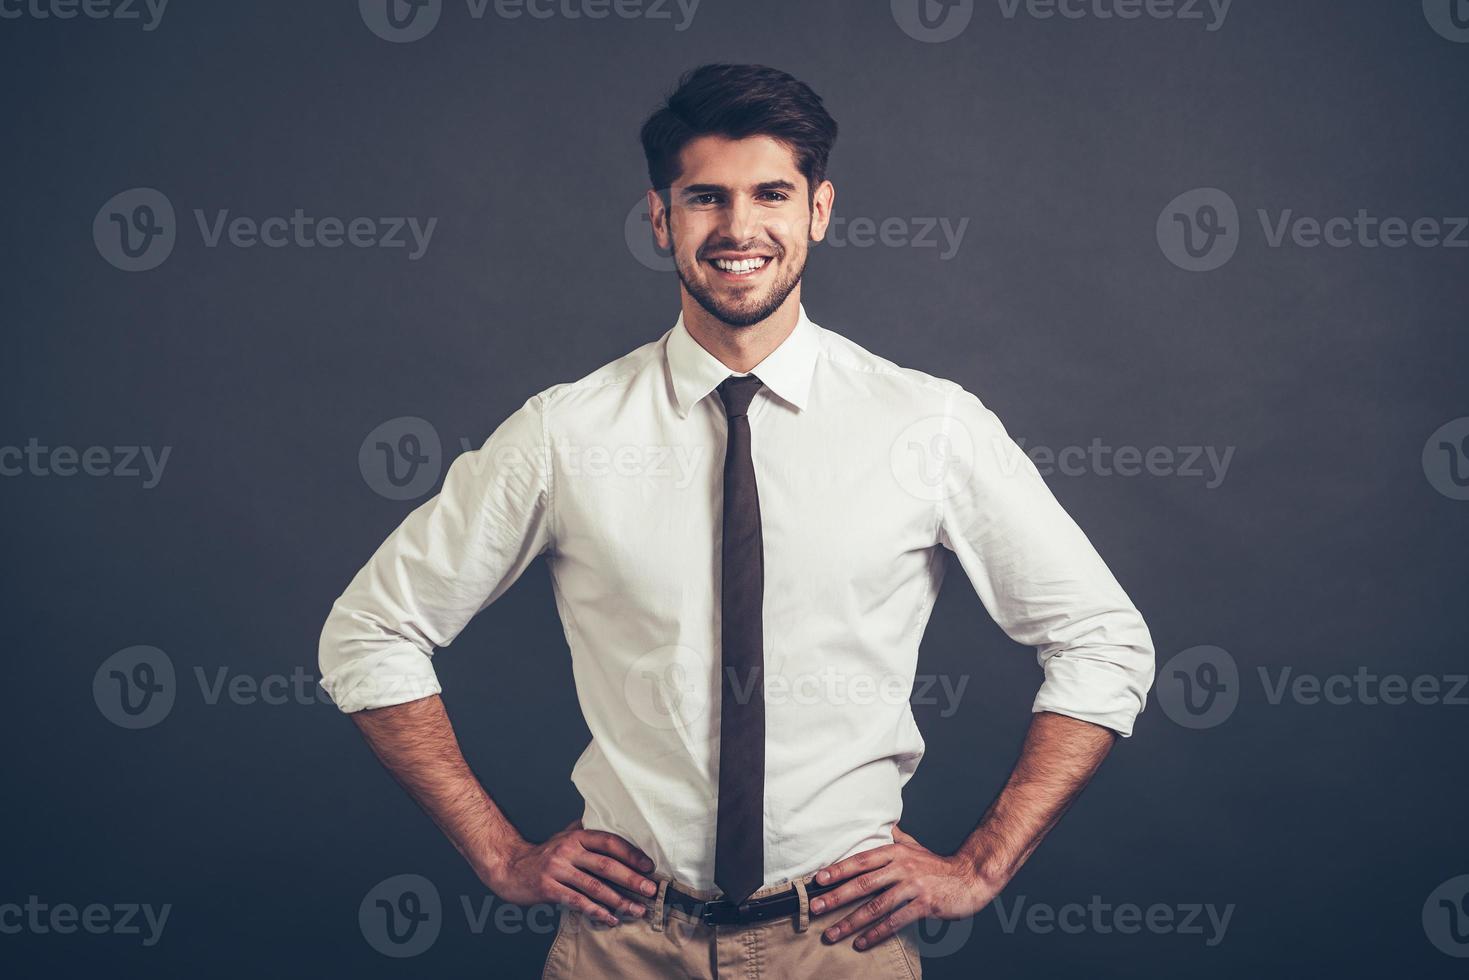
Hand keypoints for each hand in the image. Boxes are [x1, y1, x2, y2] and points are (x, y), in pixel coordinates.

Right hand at [484, 818, 659, 926]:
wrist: (508, 867)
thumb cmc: (543, 854)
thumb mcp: (563, 835)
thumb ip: (585, 829)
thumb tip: (611, 818)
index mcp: (576, 836)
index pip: (609, 842)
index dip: (631, 853)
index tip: (648, 866)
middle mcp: (568, 850)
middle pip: (606, 865)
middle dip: (631, 879)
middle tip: (651, 890)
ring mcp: (557, 869)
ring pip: (594, 886)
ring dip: (619, 900)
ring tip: (636, 910)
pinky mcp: (548, 888)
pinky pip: (577, 902)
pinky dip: (596, 912)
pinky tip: (610, 919)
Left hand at [808, 824, 1006, 951]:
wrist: (970, 877)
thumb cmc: (937, 865)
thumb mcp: (914, 846)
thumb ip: (895, 837)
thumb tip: (880, 825)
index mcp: (895, 852)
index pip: (860, 860)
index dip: (838, 869)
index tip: (817, 879)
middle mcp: (902, 867)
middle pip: (862, 883)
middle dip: (835, 897)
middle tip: (814, 907)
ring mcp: (913, 886)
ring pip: (875, 906)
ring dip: (850, 922)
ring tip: (832, 933)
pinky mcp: (924, 905)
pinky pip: (895, 921)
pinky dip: (876, 934)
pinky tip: (861, 943)